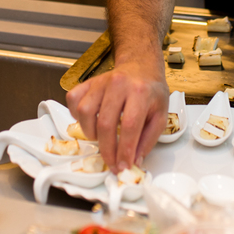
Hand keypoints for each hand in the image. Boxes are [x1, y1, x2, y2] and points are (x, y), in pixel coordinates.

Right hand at [66, 57, 168, 172]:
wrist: (141, 67)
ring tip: (101, 139)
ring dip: (91, 133)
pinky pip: (74, 100)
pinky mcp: (88, 82)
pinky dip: (76, 115)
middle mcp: (119, 84)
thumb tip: (134, 160)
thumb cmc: (151, 91)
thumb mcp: (160, 115)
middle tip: (111, 163)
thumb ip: (148, 139)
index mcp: (140, 91)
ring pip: (85, 112)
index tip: (123, 166)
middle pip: (105, 123)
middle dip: (107, 150)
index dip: (125, 150)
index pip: (130, 126)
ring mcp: (100, 81)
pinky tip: (89, 122)